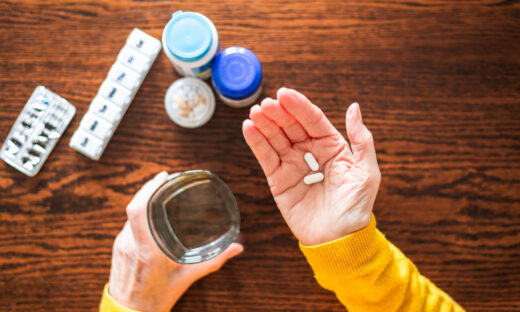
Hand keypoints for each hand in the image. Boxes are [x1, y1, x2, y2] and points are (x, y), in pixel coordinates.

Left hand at [108, 171, 242, 311]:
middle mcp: (129, 243)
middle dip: (150, 189)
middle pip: (135, 206)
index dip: (149, 188)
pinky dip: (140, 214)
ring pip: (130, 214)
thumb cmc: (155, 299)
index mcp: (146, 249)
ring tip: (160, 193)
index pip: (138, 209)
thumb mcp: (187, 278)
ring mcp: (120, 244)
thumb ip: (213, 262)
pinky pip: (127, 223)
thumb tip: (236, 249)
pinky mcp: (117, 247)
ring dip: (144, 201)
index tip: (163, 177)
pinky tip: (151, 213)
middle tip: (166, 180)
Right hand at [242, 88, 380, 245]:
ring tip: (256, 113)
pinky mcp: (278, 179)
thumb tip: (353, 107)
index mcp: (332, 146)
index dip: (299, 106)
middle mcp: (310, 152)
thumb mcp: (366, 171)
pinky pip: (266, 157)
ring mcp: (292, 165)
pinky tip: (249, 128)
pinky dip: (256, 142)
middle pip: (291, 126)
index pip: (313, 120)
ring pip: (276, 138)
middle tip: (267, 104)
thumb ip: (360, 139)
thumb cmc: (356, 206)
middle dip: (279, 113)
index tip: (285, 93)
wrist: (339, 239)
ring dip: (265, 124)